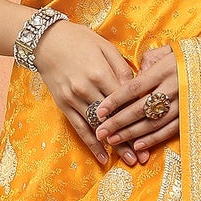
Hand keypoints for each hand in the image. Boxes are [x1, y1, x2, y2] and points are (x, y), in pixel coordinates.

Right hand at [31, 19, 136, 165]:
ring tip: (130, 160)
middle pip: (114, 118)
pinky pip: (80, 128)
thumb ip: (122, 68)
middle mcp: (87, 89)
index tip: (154, 128)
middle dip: (131, 137)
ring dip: (115, 146)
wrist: (45, 40)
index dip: (140, 114)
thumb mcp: (105, 46)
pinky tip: (103, 157)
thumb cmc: (79, 40)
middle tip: (145, 156)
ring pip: (99, 127)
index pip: (126, 99)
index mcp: (100, 73)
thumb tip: (138, 87)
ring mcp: (74, 99)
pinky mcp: (64, 105)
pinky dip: (92, 144)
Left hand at [91, 45, 179, 164]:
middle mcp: (172, 89)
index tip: (100, 110)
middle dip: (118, 122)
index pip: (134, 87)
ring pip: (152, 123)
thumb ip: (148, 61)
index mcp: (164, 70)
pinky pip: (169, 131)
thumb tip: (134, 76)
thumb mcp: (168, 51)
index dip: (115, 100)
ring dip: (131, 134)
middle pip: (140, 109)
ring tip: (112, 140)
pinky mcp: (190, 116)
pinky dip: (152, 139)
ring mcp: (182, 105)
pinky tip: (137, 145)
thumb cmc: (188, 56)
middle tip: (100, 132)